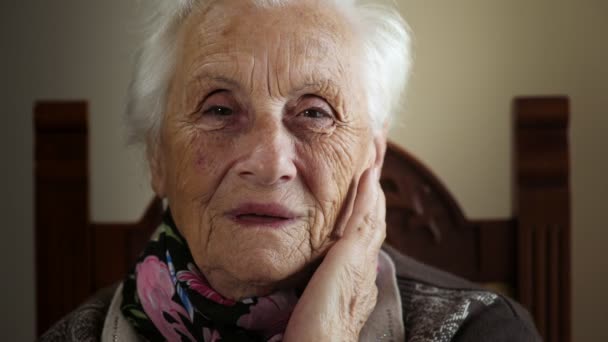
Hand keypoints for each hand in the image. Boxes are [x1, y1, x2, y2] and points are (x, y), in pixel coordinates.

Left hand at [284, 167, 386, 340]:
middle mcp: (364, 269)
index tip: (363, 193)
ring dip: (374, 187)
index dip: (365, 214)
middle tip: (374, 165)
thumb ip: (312, 286)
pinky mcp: (353, 257)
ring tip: (374, 161)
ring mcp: (362, 262)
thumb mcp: (312, 303)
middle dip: (374, 194)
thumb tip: (303, 279)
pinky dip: (367, 194)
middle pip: (373, 223)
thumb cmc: (310, 334)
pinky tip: (367, 173)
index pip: (362, 239)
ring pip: (373, 216)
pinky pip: (364, 218)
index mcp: (355, 280)